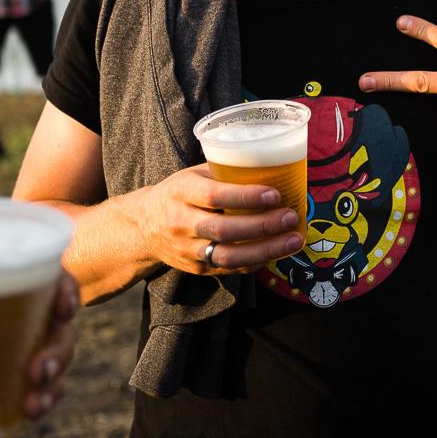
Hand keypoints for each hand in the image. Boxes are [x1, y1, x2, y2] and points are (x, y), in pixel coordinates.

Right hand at [125, 162, 302, 275]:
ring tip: (293, 240)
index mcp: (181, 192)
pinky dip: (255, 262)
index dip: (246, 197)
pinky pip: (229, 269)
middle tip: (291, 217)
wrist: (143, 227)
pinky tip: (276, 253)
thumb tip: (270, 167)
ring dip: (266, 250)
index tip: (275, 194)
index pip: (214, 196)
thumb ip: (223, 173)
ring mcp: (187, 249)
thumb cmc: (178, 194)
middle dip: (263, 226)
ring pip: (229, 256)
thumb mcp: (191, 176)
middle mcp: (181, 223)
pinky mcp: (196, 268)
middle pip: (225, 229)